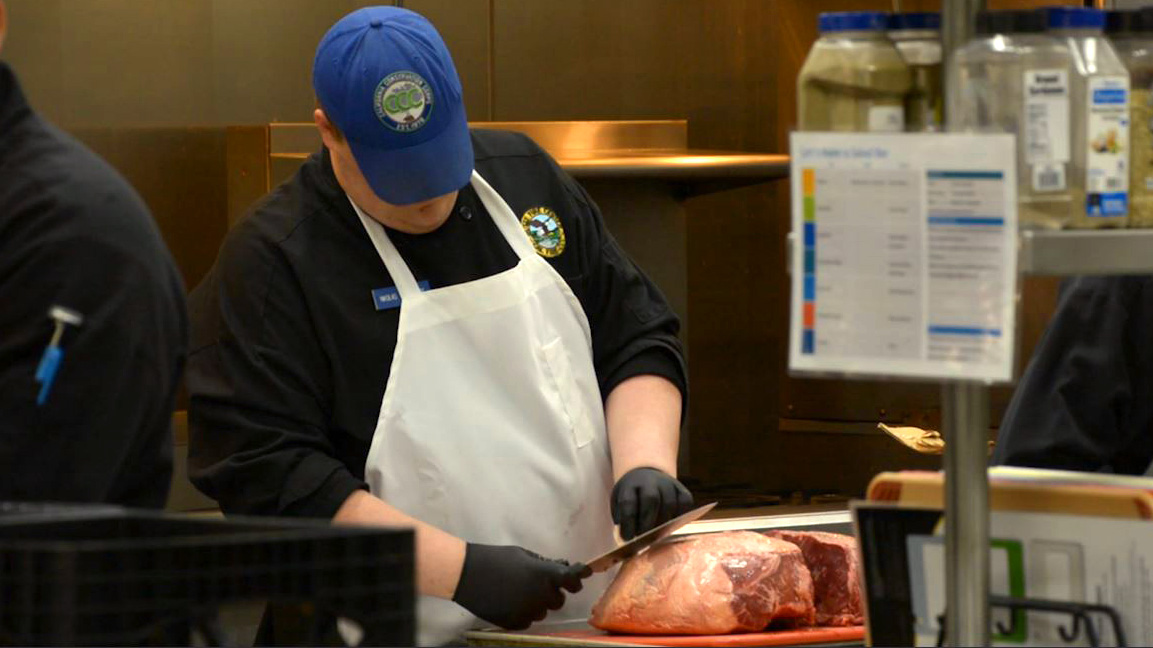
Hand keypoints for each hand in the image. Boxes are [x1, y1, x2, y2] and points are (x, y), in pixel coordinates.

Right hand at [452, 543, 588, 629]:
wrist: (467, 574)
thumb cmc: (495, 559)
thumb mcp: (523, 555)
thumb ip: (545, 564)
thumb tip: (561, 566)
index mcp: (543, 575)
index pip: (572, 579)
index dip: (579, 576)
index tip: (584, 573)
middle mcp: (539, 595)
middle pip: (559, 599)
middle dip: (553, 591)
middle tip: (538, 582)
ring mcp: (528, 611)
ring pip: (544, 611)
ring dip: (538, 603)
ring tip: (519, 591)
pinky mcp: (516, 623)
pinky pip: (529, 620)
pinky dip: (525, 612)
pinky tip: (511, 600)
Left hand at [611, 467, 693, 539]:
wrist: (646, 478)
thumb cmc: (632, 498)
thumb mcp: (620, 504)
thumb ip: (624, 520)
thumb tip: (629, 540)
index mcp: (630, 485)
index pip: (628, 502)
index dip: (628, 522)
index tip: (628, 538)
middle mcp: (650, 481)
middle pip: (651, 499)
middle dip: (648, 522)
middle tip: (644, 539)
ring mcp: (667, 484)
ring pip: (669, 502)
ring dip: (664, 522)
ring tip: (658, 537)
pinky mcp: (681, 489)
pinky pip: (685, 502)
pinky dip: (681, 516)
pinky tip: (674, 527)